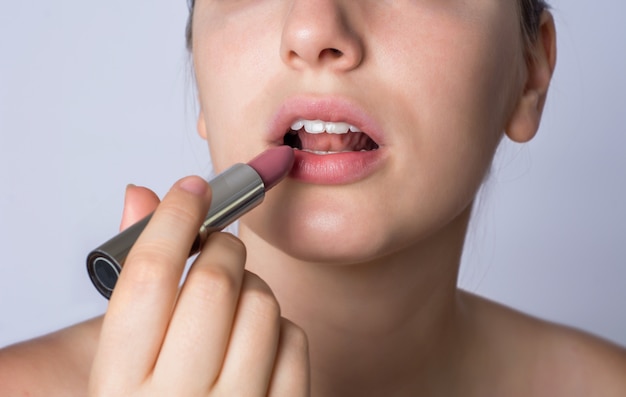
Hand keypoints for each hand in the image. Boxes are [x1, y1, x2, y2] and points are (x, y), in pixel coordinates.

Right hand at [88, 177, 309, 395]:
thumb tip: (142, 197)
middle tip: (218, 248)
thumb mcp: (123, 361)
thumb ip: (136, 282)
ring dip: (252, 287)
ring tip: (232, 308)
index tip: (192, 189)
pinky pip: (295, 340)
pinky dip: (279, 328)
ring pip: (263, 304)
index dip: (174, 217)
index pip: (149, 276)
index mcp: (119, 384)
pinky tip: (257, 345)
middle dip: (223, 248)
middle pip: (216, 282)